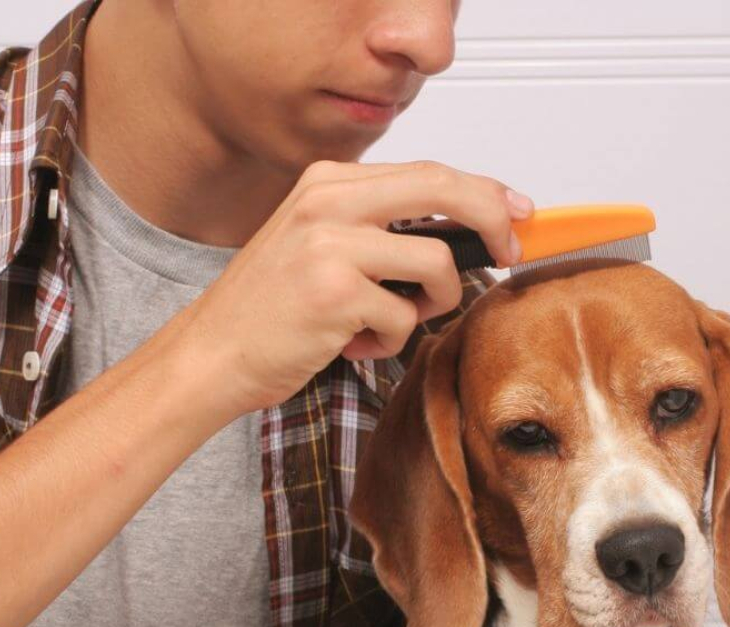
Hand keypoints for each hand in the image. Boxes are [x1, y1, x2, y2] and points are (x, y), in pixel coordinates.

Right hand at [175, 159, 533, 419]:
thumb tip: (464, 233)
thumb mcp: (322, 245)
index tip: (516, 212)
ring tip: (389, 321)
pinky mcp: (335, 292)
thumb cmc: (272, 309)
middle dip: (492, 223)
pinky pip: (405, 319)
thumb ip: (381, 229)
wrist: (214, 352)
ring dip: (431, 304)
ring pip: (436, 264)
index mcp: (328, 182)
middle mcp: (329, 201)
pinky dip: (389, 342)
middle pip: (444, 190)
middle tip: (507, 255)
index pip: (428, 172)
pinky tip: (352, 344)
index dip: (484, 192)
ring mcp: (331, 244)